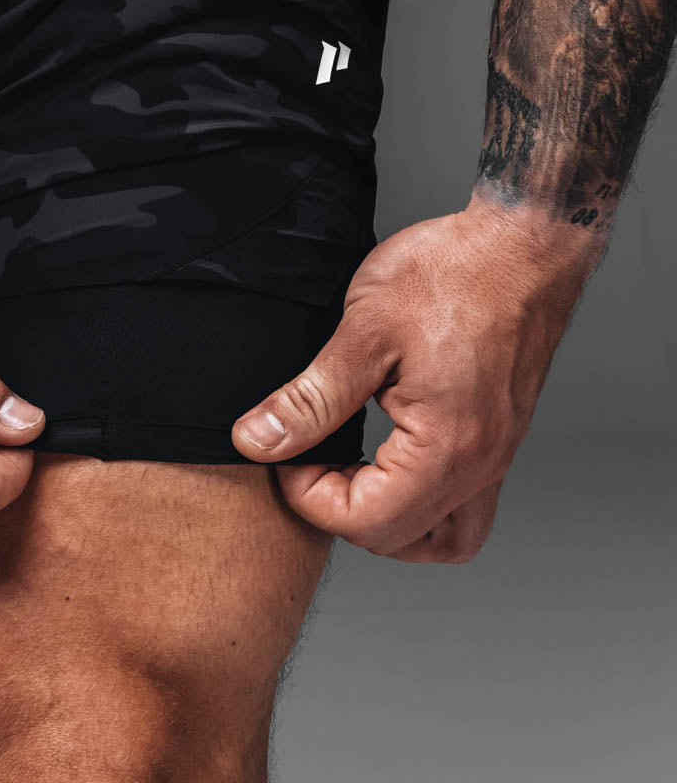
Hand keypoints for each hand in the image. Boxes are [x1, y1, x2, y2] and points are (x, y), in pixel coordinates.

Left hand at [231, 195, 596, 562]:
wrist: (522, 242)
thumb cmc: (454, 273)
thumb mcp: (363, 331)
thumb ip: (309, 398)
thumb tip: (259, 441)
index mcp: (447, 446)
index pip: (365, 522)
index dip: (307, 498)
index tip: (285, 455)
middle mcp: (480, 465)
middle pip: (397, 539)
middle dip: (337, 510)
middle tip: (308, 460)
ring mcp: (496, 457)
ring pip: (441, 539)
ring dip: (386, 524)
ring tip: (348, 476)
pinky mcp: (499, 441)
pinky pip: (465, 508)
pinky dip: (422, 507)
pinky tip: (390, 468)